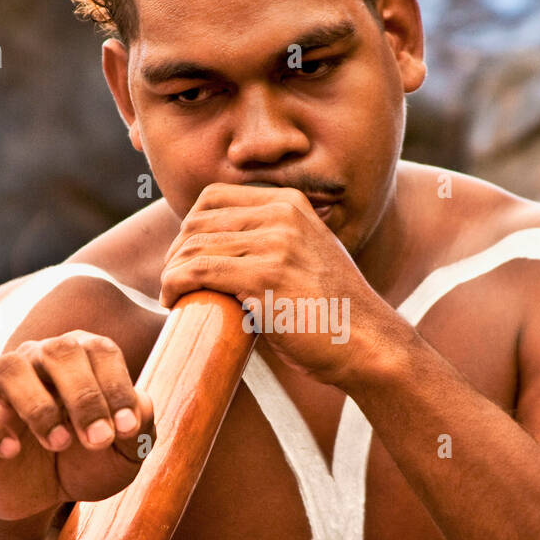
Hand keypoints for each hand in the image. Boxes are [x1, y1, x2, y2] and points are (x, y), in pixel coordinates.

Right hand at [0, 331, 155, 519]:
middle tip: (97, 441)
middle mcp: (41, 360)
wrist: (37, 495)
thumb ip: (141, 428)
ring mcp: (1, 385)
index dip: (116, 387)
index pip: (100, 350)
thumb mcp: (124, 455)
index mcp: (84, 358)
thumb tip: (140, 405)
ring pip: (8, 368)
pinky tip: (10, 451)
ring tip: (58, 443)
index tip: (127, 430)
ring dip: (37, 405)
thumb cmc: (86, 462)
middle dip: (83, 396)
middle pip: (58, 351)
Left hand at [158, 183, 396, 386]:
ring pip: (193, 246)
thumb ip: (272, 241)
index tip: (185, 256)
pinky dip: (175, 285)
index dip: (189, 226)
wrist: (369, 343)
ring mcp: (275, 243)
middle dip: (176, 252)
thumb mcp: (307, 255)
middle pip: (197, 220)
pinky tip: (172, 301)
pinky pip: (198, 271)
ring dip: (171, 272)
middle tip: (174, 281)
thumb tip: (219, 248)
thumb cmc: (333, 312)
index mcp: (290, 203)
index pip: (213, 196)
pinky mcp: (265, 276)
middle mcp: (282, 214)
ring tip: (171, 294)